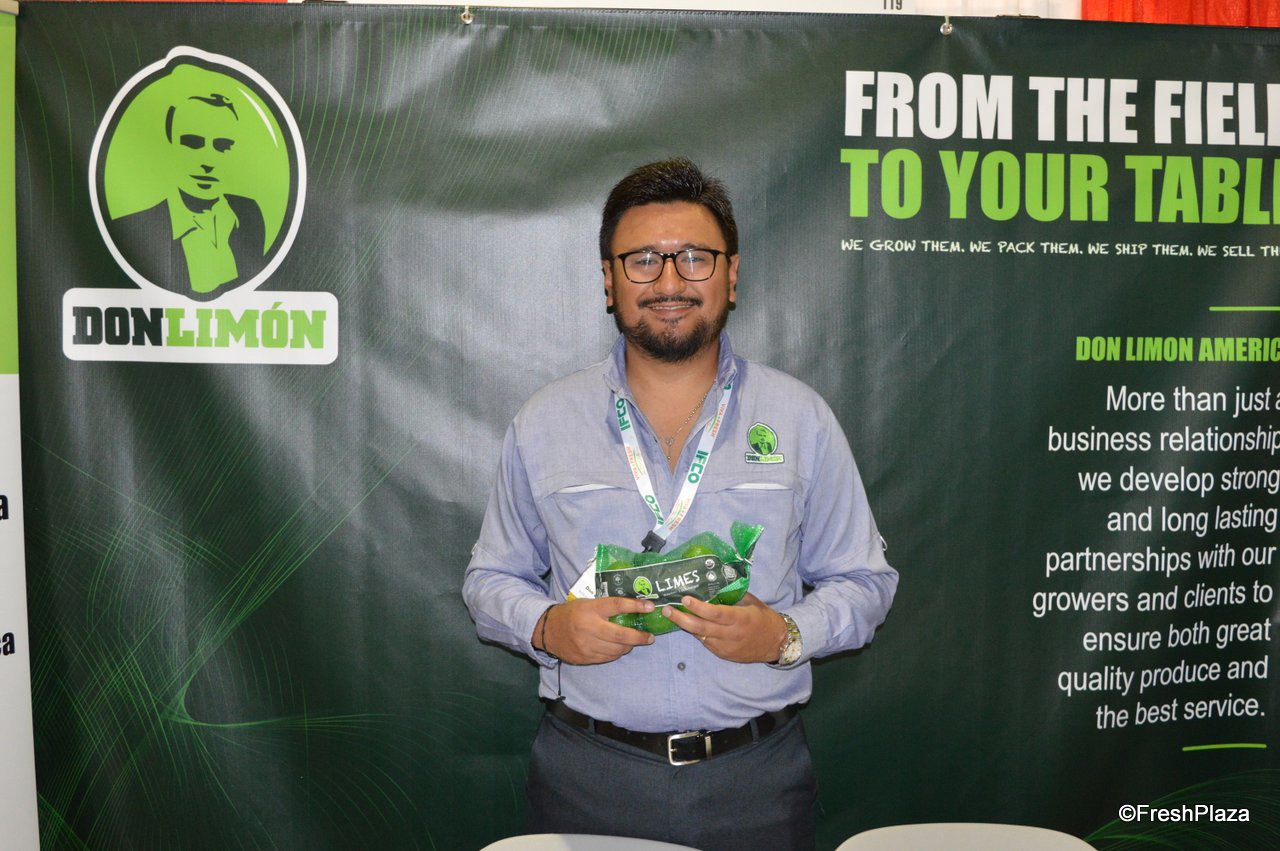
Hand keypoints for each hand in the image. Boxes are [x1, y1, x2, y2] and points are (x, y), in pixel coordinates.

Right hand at [535, 598, 655, 664]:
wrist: (548, 630)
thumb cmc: (572, 613)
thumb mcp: (588, 603)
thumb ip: (607, 607)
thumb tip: (635, 608)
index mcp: (590, 609)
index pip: (617, 605)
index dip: (635, 606)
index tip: (651, 607)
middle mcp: (589, 627)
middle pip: (620, 634)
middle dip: (639, 637)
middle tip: (650, 637)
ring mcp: (587, 645)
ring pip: (616, 649)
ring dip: (629, 646)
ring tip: (634, 642)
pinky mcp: (585, 658)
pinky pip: (608, 657)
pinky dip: (617, 653)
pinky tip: (619, 648)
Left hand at [663, 593, 787, 662]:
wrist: (776, 643)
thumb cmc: (763, 618)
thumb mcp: (751, 602)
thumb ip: (732, 595)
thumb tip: (713, 583)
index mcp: (740, 618)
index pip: (715, 614)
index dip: (698, 607)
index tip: (685, 599)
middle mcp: (731, 634)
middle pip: (701, 628)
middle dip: (681, 619)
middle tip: (666, 609)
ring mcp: (726, 647)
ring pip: (701, 636)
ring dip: (685, 626)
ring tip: (671, 615)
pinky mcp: (724, 654)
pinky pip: (707, 643)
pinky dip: (698, 633)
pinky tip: (688, 624)